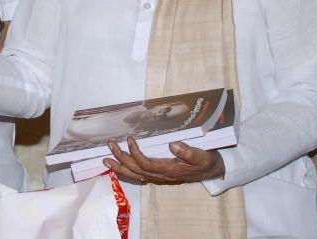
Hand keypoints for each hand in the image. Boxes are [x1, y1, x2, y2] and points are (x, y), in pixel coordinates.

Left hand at [104, 137, 224, 184]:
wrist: (211, 171)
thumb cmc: (205, 161)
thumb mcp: (201, 156)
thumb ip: (188, 152)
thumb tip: (173, 145)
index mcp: (169, 169)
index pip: (146, 163)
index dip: (135, 153)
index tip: (130, 138)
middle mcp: (161, 175)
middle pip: (136, 169)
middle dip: (121, 158)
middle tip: (109, 145)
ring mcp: (159, 177)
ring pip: (135, 175)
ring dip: (120, 167)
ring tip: (105, 159)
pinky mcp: (159, 175)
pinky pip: (139, 176)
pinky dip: (127, 171)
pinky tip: (119, 166)